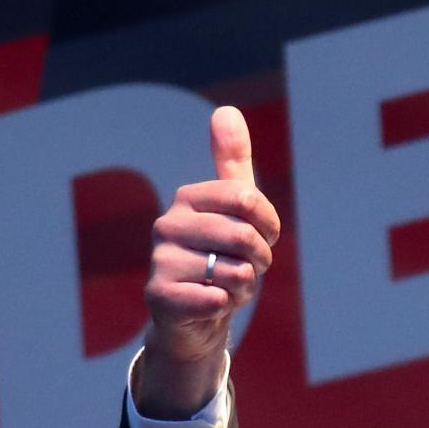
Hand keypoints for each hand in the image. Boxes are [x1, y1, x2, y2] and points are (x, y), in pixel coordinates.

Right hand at [136, 106, 280, 416]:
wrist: (196, 317)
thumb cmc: (221, 258)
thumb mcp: (234, 208)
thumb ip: (232, 161)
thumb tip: (226, 110)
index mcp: (189, 197)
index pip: (249, 199)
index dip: (269, 226)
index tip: (264, 237)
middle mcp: (167, 224)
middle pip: (244, 236)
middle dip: (261, 260)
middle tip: (247, 269)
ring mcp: (160, 260)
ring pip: (236, 271)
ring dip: (244, 287)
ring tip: (226, 286)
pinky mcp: (159, 296)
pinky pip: (215, 298)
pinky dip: (227, 305)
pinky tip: (213, 304)